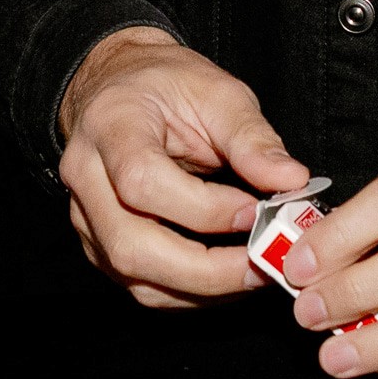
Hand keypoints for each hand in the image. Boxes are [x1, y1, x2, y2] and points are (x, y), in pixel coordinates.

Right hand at [55, 25, 308, 306]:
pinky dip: (190, 292)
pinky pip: (142, 286)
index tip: (255, 211)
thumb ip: (252, 138)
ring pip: (135, 276)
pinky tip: (227, 276)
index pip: (142, 182)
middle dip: (206, 270)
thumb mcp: (217, 92)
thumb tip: (291, 181)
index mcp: (109, 126)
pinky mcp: (100, 246)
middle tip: (262, 262)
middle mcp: (85, 178)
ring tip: (254, 271)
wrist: (121, 88)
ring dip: (202, 289)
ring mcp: (86, 218)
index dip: (203, 209)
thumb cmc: (166, 85)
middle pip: (131, 246)